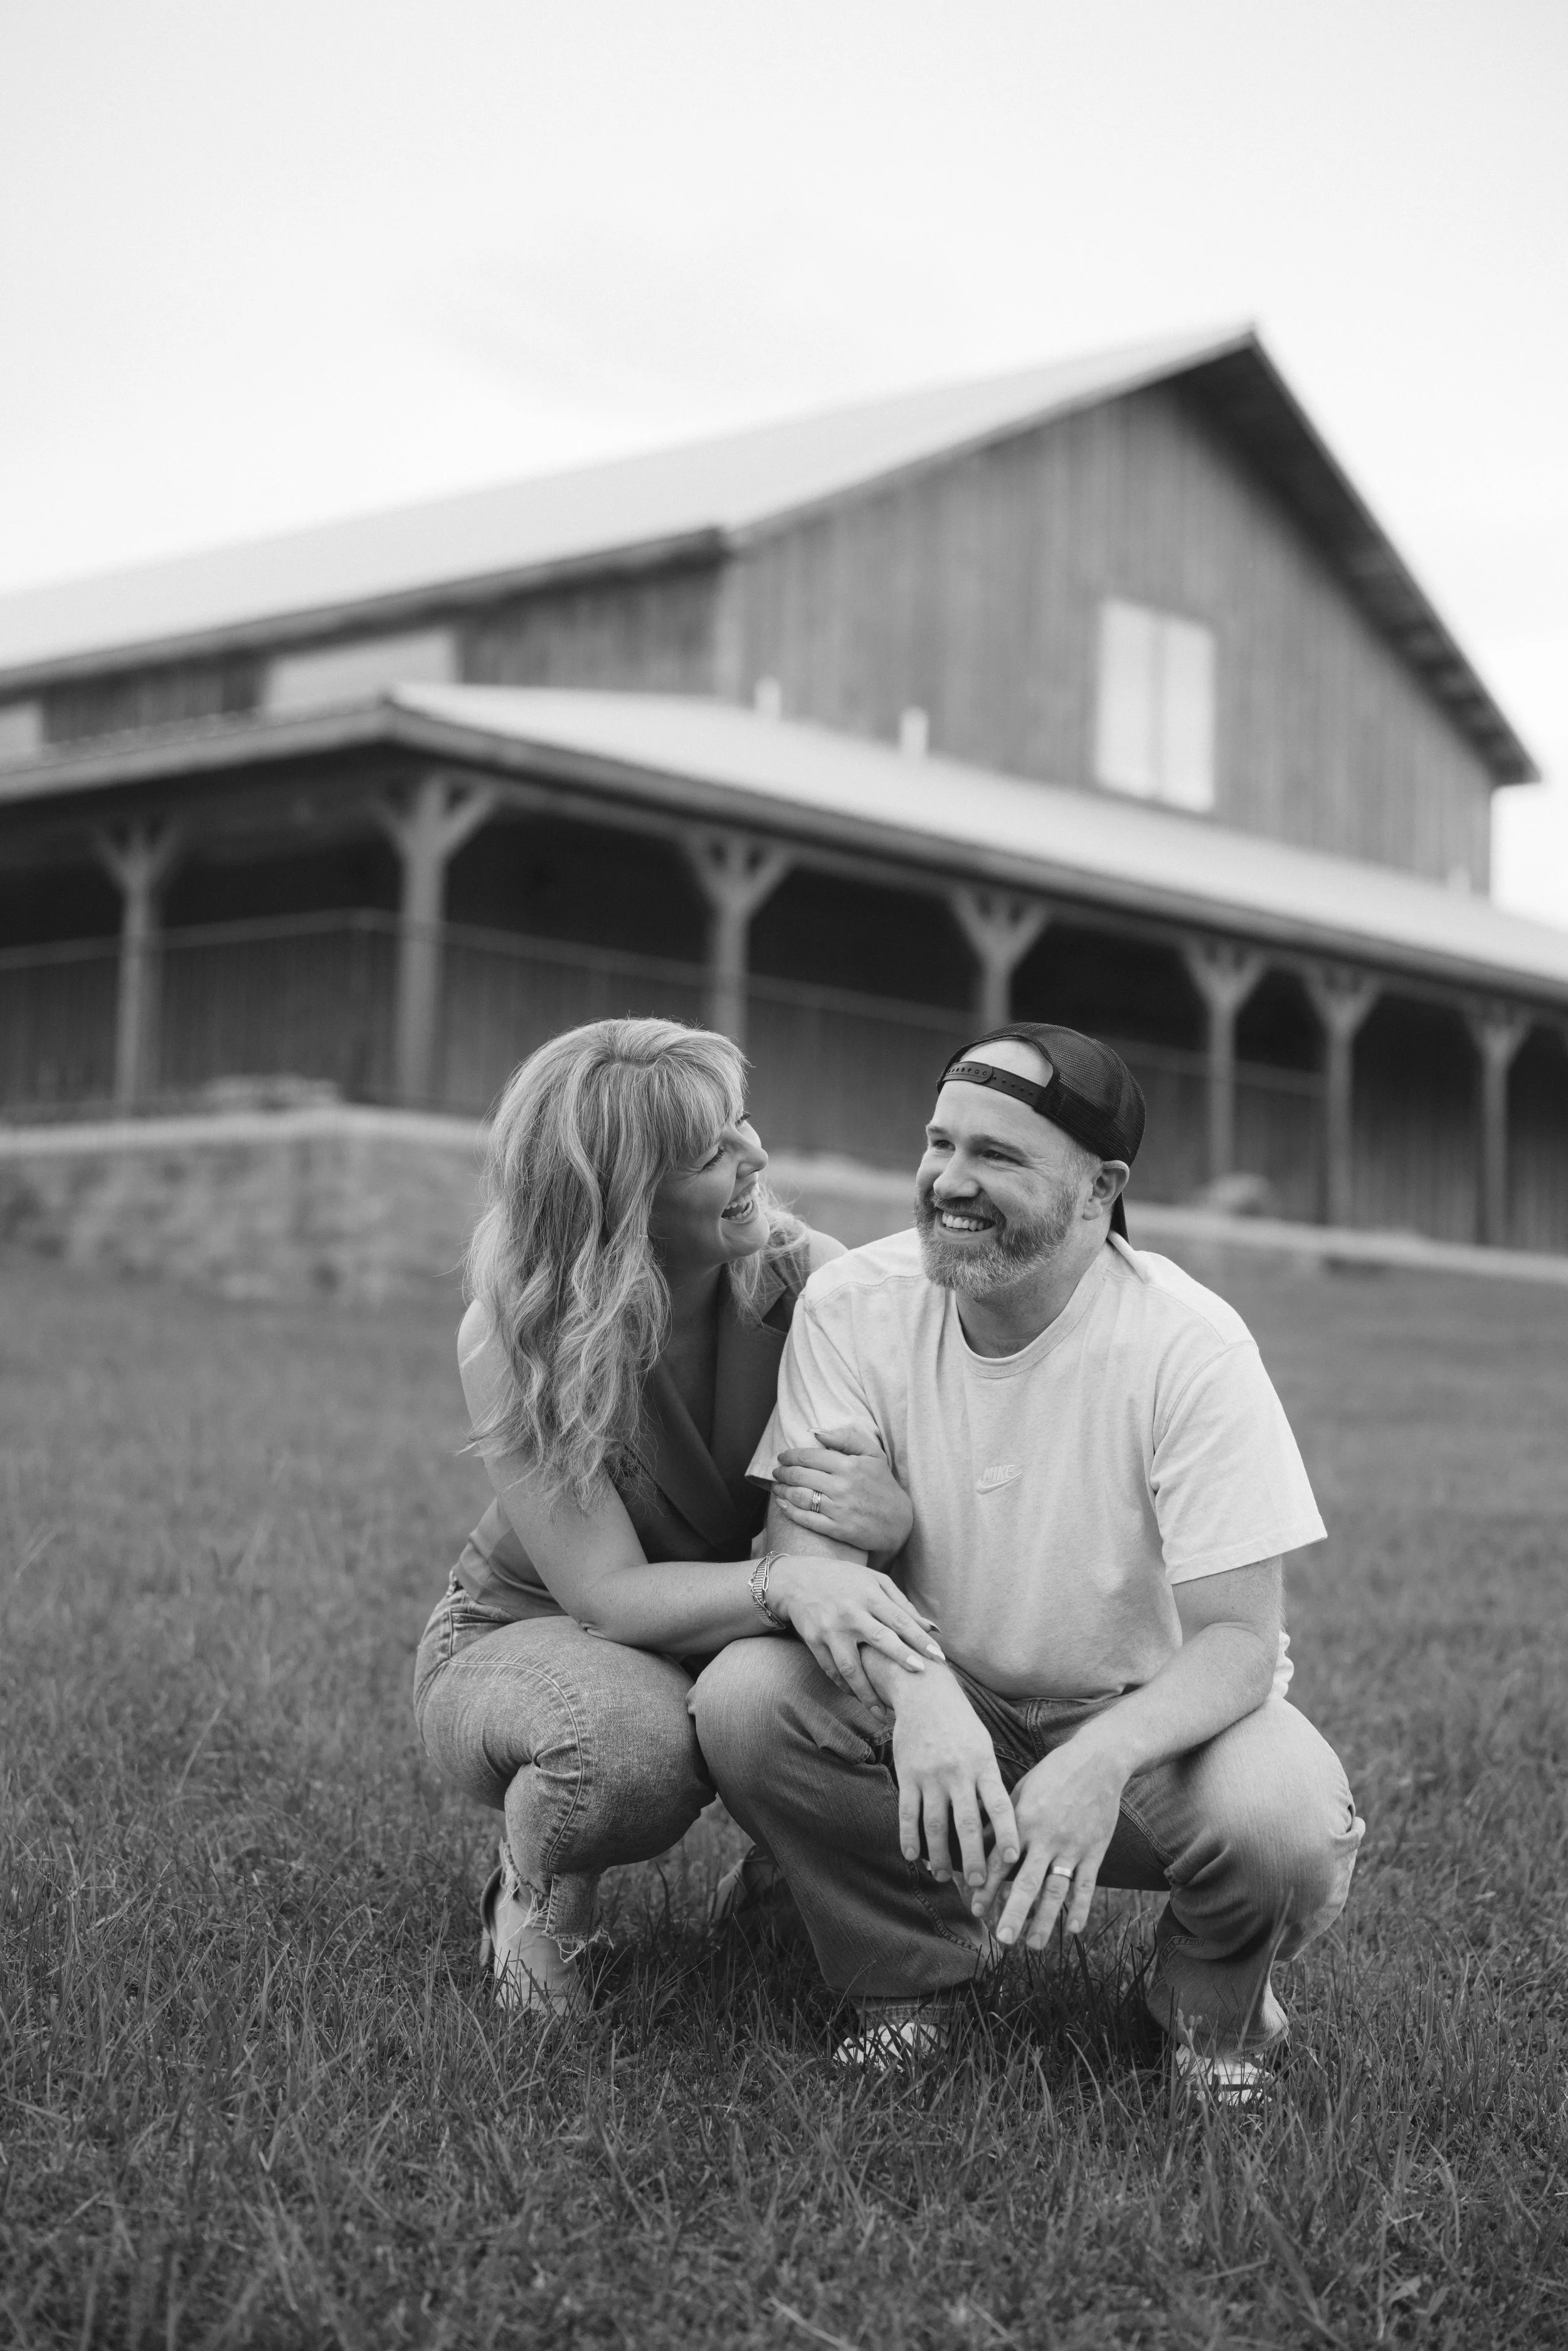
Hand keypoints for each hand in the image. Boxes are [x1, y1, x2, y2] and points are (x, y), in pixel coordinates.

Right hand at [769, 1556, 943, 1716]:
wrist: (798, 1579)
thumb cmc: (846, 1580)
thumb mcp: (875, 1582)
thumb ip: (903, 1605)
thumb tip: (933, 1629)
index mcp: (869, 1596)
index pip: (900, 1620)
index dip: (920, 1639)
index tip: (938, 1657)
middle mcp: (851, 1613)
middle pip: (880, 1640)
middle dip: (901, 1659)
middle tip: (921, 1677)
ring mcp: (831, 1629)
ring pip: (851, 1666)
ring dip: (868, 1691)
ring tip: (882, 1712)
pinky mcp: (814, 1641)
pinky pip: (831, 1670)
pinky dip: (845, 1687)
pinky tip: (859, 1697)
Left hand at [772, 1425, 914, 1553]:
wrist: (899, 1522)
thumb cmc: (883, 1485)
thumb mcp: (873, 1454)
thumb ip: (846, 1439)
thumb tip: (818, 1433)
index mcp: (849, 1466)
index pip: (809, 1457)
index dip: (790, 1456)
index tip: (782, 1457)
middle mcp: (841, 1487)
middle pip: (800, 1476)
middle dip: (783, 1472)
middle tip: (777, 1472)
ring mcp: (838, 1509)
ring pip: (799, 1496)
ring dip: (782, 1490)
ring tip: (777, 1487)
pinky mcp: (836, 1529)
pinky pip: (806, 1519)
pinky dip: (789, 1511)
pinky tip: (782, 1505)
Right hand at [891, 1667, 1017, 1892]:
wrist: (925, 1693)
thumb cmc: (961, 1725)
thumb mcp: (983, 1747)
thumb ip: (988, 1783)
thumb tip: (999, 1825)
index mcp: (983, 1764)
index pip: (999, 1805)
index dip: (1006, 1833)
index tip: (1011, 1860)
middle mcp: (958, 1772)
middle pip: (967, 1823)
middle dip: (973, 1858)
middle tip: (978, 1884)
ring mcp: (930, 1774)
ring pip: (935, 1824)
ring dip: (940, 1855)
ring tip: (944, 1876)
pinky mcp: (907, 1774)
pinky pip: (907, 1812)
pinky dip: (909, 1837)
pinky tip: (913, 1857)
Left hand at [972, 1730, 1126, 1947]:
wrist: (1097, 1761)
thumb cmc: (1053, 1774)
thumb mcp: (1021, 1791)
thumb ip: (1001, 1820)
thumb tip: (977, 1842)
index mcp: (1023, 1822)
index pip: (1001, 1862)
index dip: (987, 1887)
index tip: (977, 1910)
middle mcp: (1046, 1838)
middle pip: (1027, 1882)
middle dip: (1014, 1912)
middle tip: (1002, 1939)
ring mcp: (1072, 1847)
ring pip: (1056, 1890)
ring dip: (1045, 1920)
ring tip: (1034, 1945)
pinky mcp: (1094, 1851)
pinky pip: (1087, 1885)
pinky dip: (1081, 1907)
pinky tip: (1073, 1929)